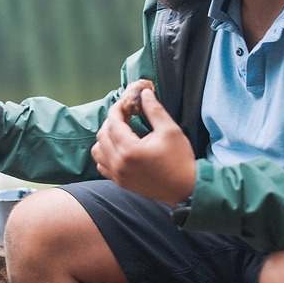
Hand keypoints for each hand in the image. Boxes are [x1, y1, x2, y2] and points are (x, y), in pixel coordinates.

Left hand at [91, 88, 194, 204]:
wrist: (186, 189)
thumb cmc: (180, 159)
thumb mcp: (170, 130)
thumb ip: (154, 110)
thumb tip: (144, 93)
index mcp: (129, 150)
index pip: (113, 122)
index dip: (118, 108)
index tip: (126, 101)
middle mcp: (118, 163)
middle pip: (102, 135)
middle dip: (112, 121)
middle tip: (126, 114)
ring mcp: (117, 175)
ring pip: (97, 150)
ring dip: (105, 137)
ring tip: (121, 131)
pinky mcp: (120, 182)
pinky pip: (102, 165)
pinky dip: (105, 154)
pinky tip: (119, 148)